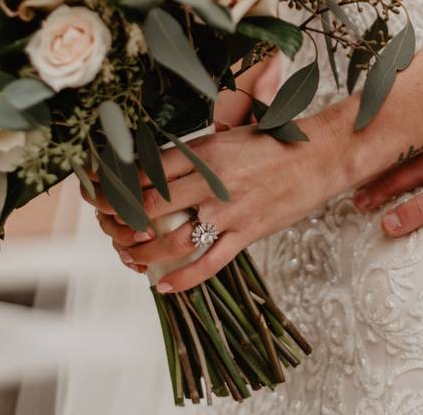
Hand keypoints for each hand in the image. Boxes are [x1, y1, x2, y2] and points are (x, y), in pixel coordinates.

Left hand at [82, 116, 341, 292]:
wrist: (321, 154)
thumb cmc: (274, 142)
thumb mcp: (226, 136)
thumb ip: (193, 154)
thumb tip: (154, 169)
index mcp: (203, 151)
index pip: (145, 172)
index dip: (117, 186)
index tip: (100, 195)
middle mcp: (211, 181)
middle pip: (150, 207)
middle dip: (121, 222)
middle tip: (110, 228)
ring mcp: (230, 211)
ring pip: (174, 241)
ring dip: (144, 254)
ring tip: (129, 258)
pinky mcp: (248, 233)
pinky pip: (209, 263)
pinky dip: (183, 280)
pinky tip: (163, 286)